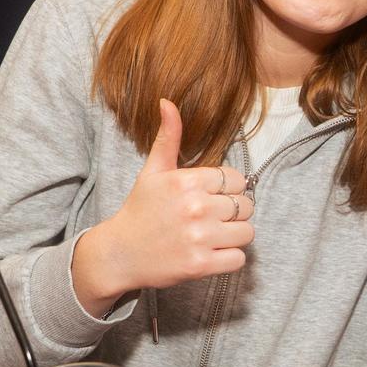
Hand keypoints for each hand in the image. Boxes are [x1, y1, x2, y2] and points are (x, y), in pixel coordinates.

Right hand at [72, 99, 253, 316]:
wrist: (119, 254)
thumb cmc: (140, 210)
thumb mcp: (152, 172)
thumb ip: (168, 138)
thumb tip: (167, 101)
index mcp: (187, 182)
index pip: (238, 180)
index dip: (229, 190)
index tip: (212, 198)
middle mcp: (196, 208)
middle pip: (246, 206)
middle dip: (233, 213)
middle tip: (211, 219)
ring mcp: (199, 238)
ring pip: (247, 232)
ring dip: (235, 236)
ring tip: (213, 236)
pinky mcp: (201, 265)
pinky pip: (239, 259)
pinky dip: (230, 259)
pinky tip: (211, 253)